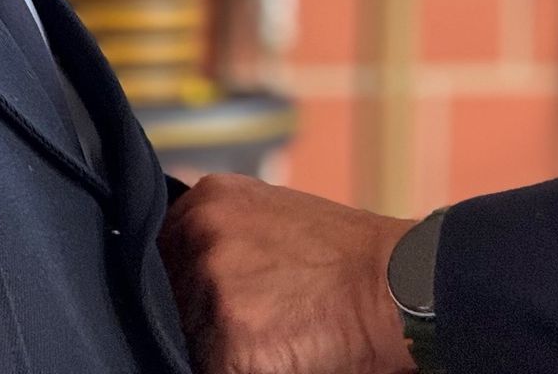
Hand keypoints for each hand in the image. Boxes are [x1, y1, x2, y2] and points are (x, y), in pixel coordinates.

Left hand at [160, 172, 416, 373]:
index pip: (161, 256)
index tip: (214, 294)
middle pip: (169, 299)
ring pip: (187, 339)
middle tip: (259, 312)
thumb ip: (219, 231)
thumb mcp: (271, 214)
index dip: (185, 282)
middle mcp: (203, 238)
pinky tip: (279, 350)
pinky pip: (212, 369)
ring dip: (220, 344)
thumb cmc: (344, 255)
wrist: (396, 286)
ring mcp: (214, 291)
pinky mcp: (230, 345)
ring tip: (275, 329)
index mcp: (208, 201)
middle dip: (199, 314)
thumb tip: (178, 268)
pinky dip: (240, 367)